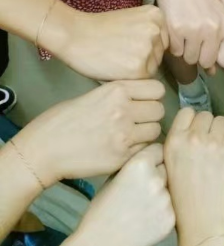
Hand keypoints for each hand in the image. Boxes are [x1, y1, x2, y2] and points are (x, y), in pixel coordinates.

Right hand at [14, 80, 164, 186]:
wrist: (42, 150)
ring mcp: (125, 135)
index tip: (145, 101)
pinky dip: (139, 149)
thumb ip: (120, 95)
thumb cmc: (62, 120)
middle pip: (159, 110)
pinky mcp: (122, 156)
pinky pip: (145, 149)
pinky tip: (124, 148)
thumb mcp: (94, 95)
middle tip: (139, 121)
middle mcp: (124, 110)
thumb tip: (142, 97)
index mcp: (116, 90)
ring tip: (132, 136)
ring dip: (147, 133)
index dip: (152, 96)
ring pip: (156, 130)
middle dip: (151, 115)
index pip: (156, 88)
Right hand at [46, 5, 168, 81]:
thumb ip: (151, 29)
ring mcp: (149, 49)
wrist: (74, 35)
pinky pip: (144, 80)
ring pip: (154, 68)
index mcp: (157, 15)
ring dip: (139, 68)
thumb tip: (168, 48)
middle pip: (160, 54)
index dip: (146, 46)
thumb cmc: (100, 28)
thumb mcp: (134, 19)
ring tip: (118, 59)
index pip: (163, 40)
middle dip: (145, 57)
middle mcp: (157, 30)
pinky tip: (117, 67)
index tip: (129, 43)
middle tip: (122, 52)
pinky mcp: (140, 68)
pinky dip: (132, 78)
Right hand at [62, 145, 174, 245]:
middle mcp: (156, 179)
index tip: (149, 165)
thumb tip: (150, 155)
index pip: (158, 149)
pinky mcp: (171, 219)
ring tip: (144, 206)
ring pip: (171, 188)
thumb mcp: (113, 177)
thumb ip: (134, 164)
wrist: (100, 245)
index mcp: (140, 165)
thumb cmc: (101, 210)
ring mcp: (166, 200)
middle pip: (167, 167)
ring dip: (163, 193)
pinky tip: (148, 219)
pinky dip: (164, 211)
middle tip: (145, 188)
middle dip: (160, 173)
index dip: (153, 157)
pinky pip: (172, 207)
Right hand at [147, 0, 223, 68]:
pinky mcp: (177, 30)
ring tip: (184, 30)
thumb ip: (218, 42)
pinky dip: (173, 44)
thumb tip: (213, 72)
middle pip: (206, 62)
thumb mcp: (216, 16)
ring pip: (190, 58)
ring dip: (184, 49)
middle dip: (198, 55)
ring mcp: (196, 31)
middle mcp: (215, 30)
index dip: (215, 58)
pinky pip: (175, 51)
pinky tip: (175, 27)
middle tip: (192, 38)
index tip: (207, 49)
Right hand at [165, 109, 223, 245]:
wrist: (202, 218)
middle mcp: (193, 138)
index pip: (187, 112)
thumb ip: (179, 143)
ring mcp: (213, 143)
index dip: (193, 120)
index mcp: (173, 141)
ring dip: (222, 131)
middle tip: (209, 142)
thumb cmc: (182, 196)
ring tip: (220, 148)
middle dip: (208, 125)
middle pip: (206, 114)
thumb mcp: (170, 165)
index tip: (196, 130)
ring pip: (222, 121)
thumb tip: (191, 129)